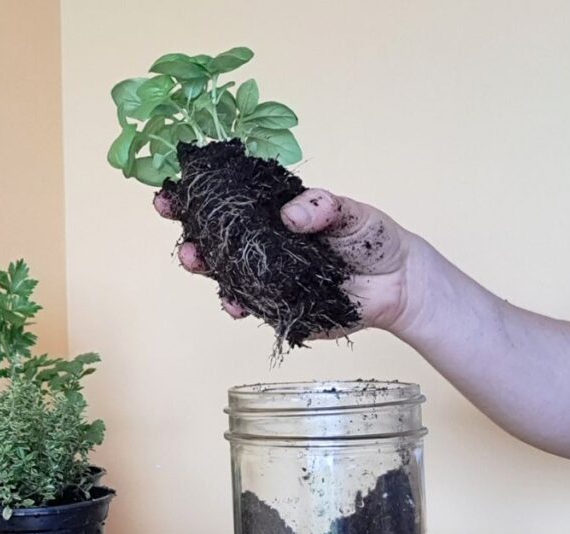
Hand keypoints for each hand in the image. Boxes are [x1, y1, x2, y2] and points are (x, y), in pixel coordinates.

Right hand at [154, 187, 431, 335]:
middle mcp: (263, 245)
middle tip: (177, 224)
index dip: (197, 195)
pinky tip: (234, 302)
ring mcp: (266, 277)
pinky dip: (236, 304)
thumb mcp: (353, 212)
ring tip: (195, 259)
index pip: (229, 201)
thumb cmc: (372, 239)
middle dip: (190, 230)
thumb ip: (323, 207)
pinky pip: (249, 305)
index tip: (172, 190)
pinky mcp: (277, 306)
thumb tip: (291, 214)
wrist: (397, 286)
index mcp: (274, 213)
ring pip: (224, 272)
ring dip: (205, 266)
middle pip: (216, 237)